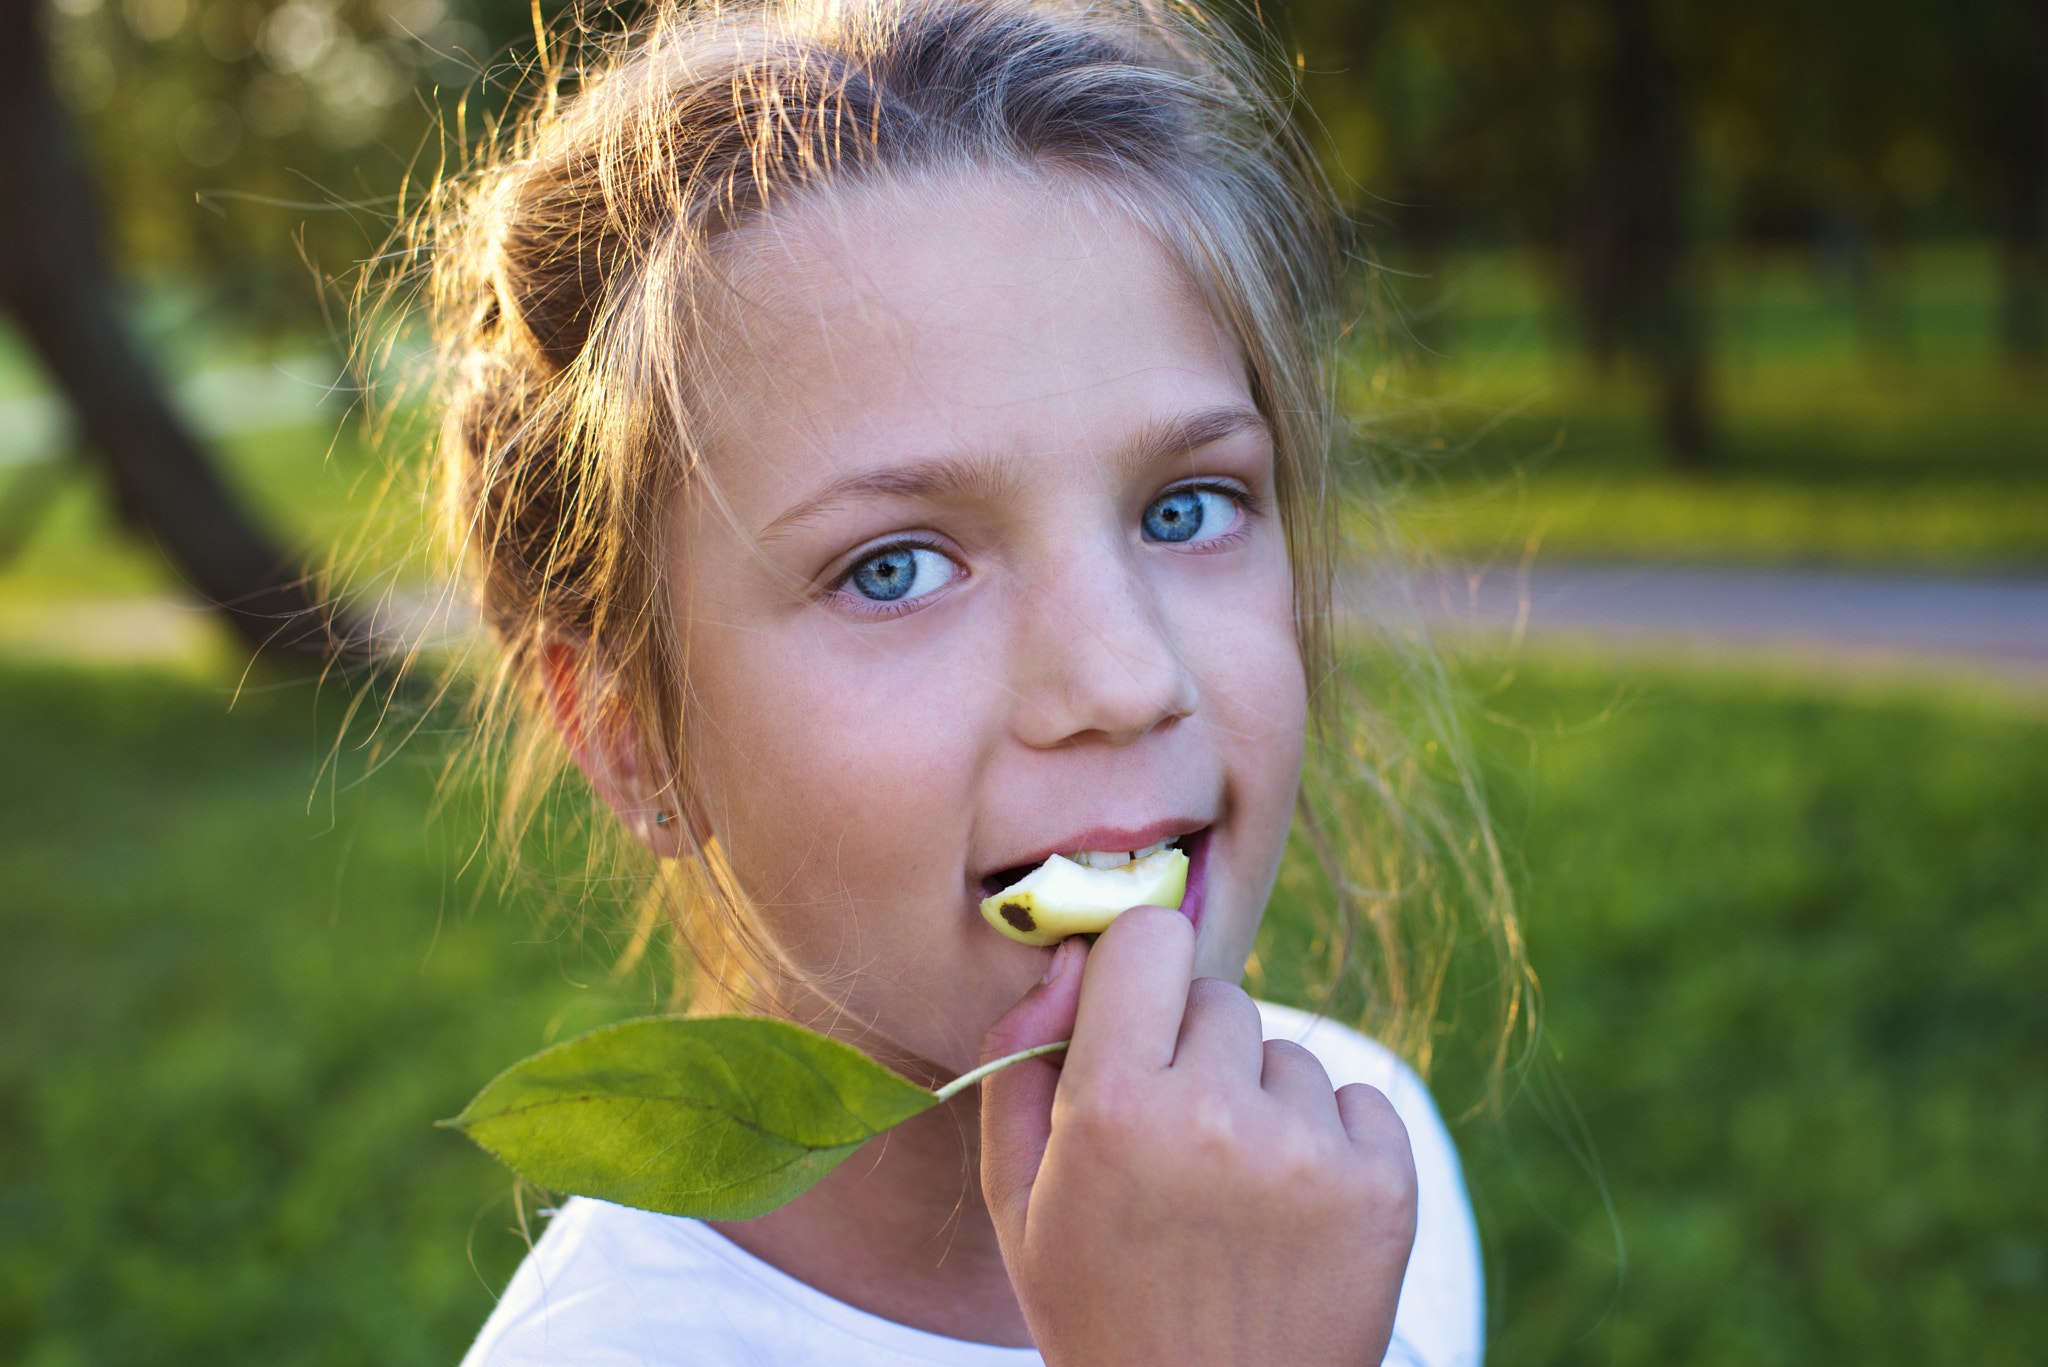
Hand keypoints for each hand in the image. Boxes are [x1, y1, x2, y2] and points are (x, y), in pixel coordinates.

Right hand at [979, 908, 1417, 1365]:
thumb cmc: (1102, 1307)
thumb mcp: (1020, 1198)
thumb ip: (1020, 1058)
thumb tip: (1069, 954)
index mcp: (1115, 1110)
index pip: (1149, 938)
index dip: (1137, 971)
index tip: (1134, 1013)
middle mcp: (1218, 1117)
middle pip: (1217, 997)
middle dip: (1193, 1052)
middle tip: (1174, 1145)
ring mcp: (1310, 1153)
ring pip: (1286, 1053)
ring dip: (1261, 1102)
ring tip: (1232, 1196)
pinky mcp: (1385, 1186)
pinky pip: (1358, 1099)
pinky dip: (1330, 1140)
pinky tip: (1293, 1210)